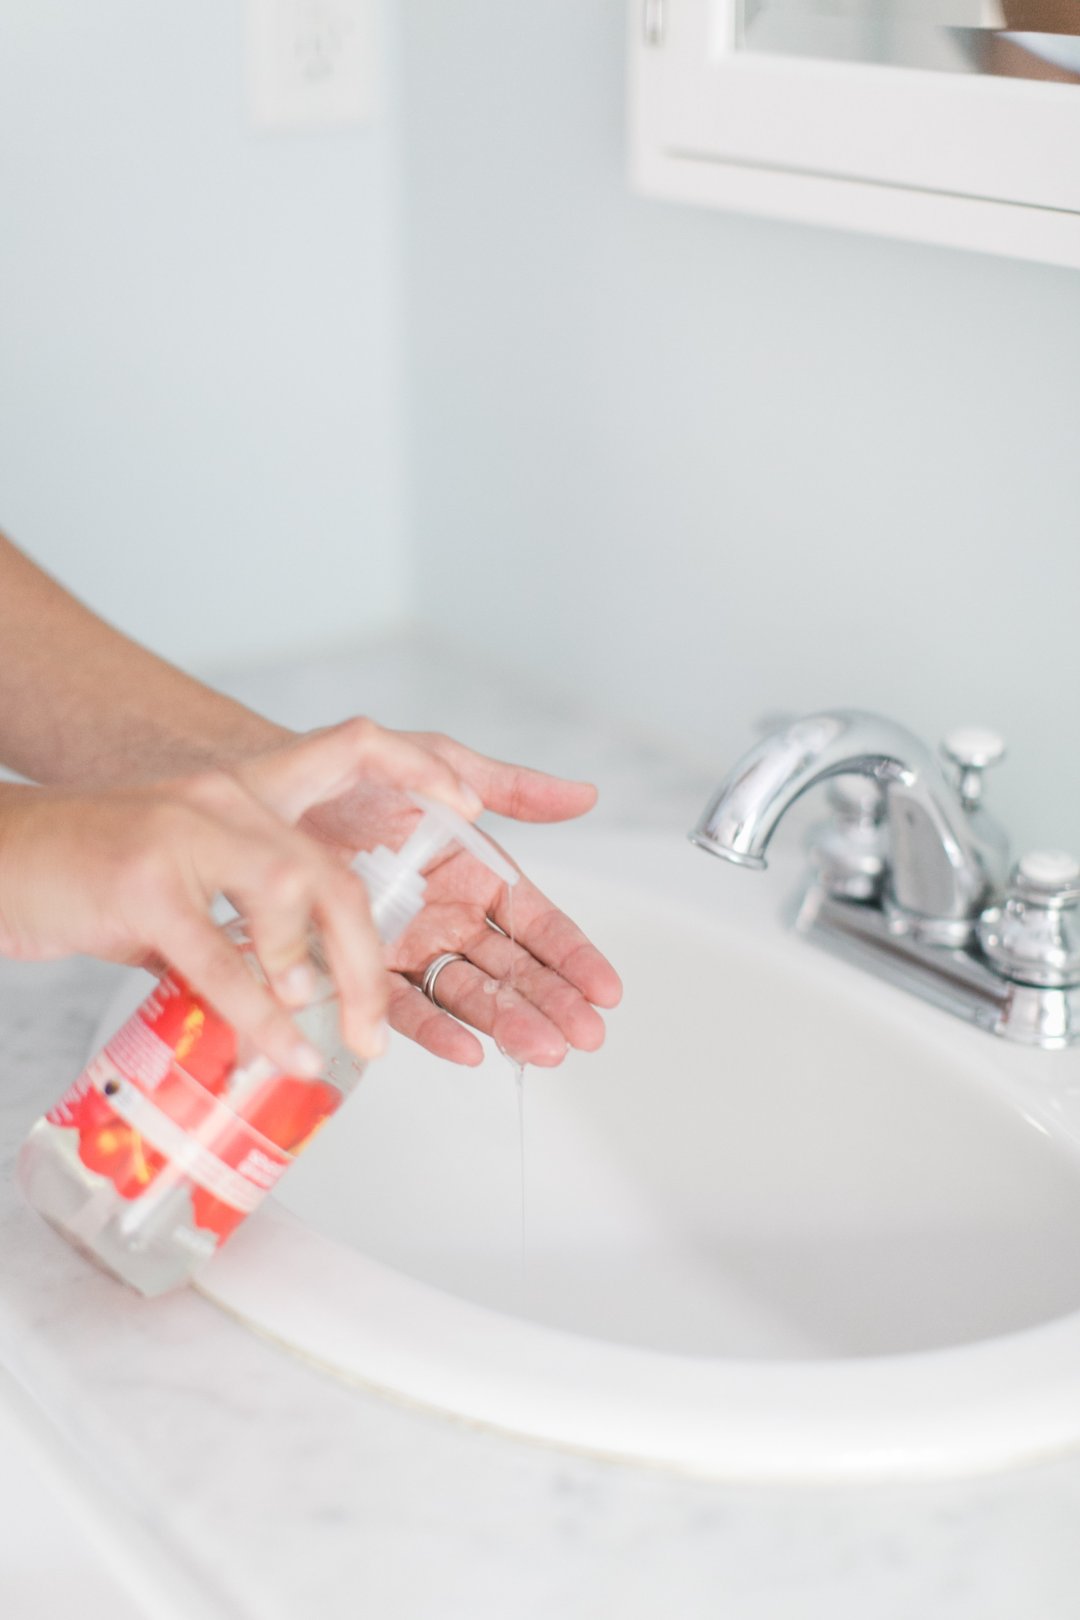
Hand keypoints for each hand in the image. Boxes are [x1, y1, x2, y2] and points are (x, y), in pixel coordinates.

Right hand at [0, 720, 482, 1072]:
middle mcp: (224, 797)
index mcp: (241, 790)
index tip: (472, 805)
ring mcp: (185, 832)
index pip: (352, 748)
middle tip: (381, 1028)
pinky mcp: (143, 881)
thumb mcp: (174, 886)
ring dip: (332, 978)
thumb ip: (234, 923)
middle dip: (371, 955)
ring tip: (344, 1042)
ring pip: (294, 895)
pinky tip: (289, 1051)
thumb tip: (285, 992)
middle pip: (333, 866)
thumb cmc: (76, 875)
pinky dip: (264, 1013)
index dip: (420, 768)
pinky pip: (223, 958)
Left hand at [291, 729, 623, 1067]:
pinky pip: (404, 1004)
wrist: (274, 789)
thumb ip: (514, 788)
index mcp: (478, 874)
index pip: (538, 924)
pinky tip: (468, 1050)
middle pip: (513, 969)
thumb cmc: (358, 775)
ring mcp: (410, 947)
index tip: (606, 989)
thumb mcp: (443, 766)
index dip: (573, 956)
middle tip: (586, 1035)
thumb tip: (585, 796)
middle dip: (553, 1003)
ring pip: (468, 994)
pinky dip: (435, 1029)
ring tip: (543, 1050)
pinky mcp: (364, 968)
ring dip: (508, 1023)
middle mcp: (450, 917)